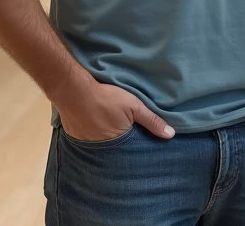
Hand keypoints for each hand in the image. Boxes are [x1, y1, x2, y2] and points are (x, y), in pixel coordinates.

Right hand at [55, 79, 174, 142]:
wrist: (73, 91)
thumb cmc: (107, 99)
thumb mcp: (134, 107)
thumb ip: (152, 121)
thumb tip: (170, 135)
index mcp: (117, 145)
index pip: (131, 153)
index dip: (137, 148)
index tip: (142, 145)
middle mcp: (101, 151)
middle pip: (116, 151)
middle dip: (122, 147)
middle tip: (128, 139)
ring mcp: (86, 145)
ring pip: (102, 147)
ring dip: (107, 142)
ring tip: (113, 134)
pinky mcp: (75, 138)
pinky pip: (88, 142)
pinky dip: (93, 137)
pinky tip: (97, 128)